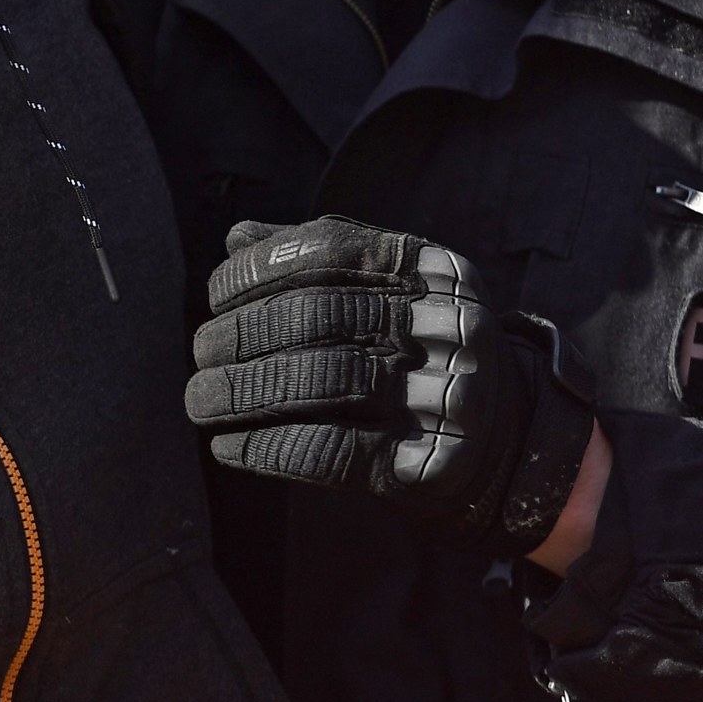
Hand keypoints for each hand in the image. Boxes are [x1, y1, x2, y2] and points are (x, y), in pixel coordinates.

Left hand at [183, 217, 600, 560]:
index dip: (260, 270)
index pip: (329, 251)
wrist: (503, 445)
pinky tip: (228, 446)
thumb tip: (236, 237)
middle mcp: (444, 324)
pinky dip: (267, 447)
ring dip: (241, 393)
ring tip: (200, 400)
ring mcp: (444, 396)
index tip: (215, 293)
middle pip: (316, 317)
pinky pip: (331, 450)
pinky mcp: (428, 464)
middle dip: (240, 335)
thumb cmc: (417, 352)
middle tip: (200, 354)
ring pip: (318, 382)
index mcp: (431, 269)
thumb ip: (315, 261)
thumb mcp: (383, 290)